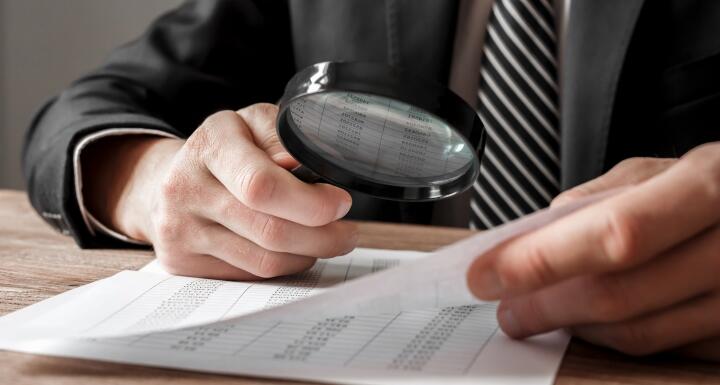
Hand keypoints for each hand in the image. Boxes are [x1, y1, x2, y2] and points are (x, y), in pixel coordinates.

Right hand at [84, 104, 356, 279]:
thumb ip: (282, 138)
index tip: (340, 203)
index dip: (310, 202)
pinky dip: (283, 265)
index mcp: (211, 144)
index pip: (261, 186)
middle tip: (347, 233)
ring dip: (308, 254)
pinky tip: (293, 249)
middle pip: (269, 231)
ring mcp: (180, 229)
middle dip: (322, 236)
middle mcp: (186, 187)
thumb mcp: (254, 124)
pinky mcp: (182, 261)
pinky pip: (250, 275)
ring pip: (264, 261)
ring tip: (325, 240)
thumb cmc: (229, 148)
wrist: (169, 176)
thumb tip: (303, 164)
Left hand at [467, 144, 719, 360]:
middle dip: (544, 305)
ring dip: (575, 328)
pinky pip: (668, 351)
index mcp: (713, 186)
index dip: (541, 260)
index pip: (613, 234)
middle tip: (506, 307)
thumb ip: (604, 198)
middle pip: (618, 295)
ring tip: (537, 314)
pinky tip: (593, 324)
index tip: (487, 274)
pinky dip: (618, 340)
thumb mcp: (670, 168)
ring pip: (640, 334)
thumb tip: (537, 235)